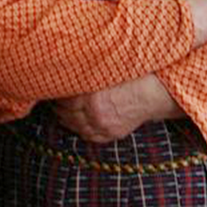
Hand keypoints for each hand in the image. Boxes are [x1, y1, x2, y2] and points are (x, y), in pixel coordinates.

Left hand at [54, 74, 183, 142]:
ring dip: (66, 120)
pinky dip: (80, 130)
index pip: (65, 99)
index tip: (54, 88)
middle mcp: (95, 113)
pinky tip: (75, 124)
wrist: (152, 93)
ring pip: (77, 127)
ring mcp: (104, 126)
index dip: (58, 94)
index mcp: (91, 96)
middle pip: (68, 114)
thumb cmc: (130, 77)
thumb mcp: (106, 71)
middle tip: (55, 100)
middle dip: (59, 107)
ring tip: (61, 112)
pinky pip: (90, 136)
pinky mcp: (112, 134)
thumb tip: (65, 70)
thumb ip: (85, 74)